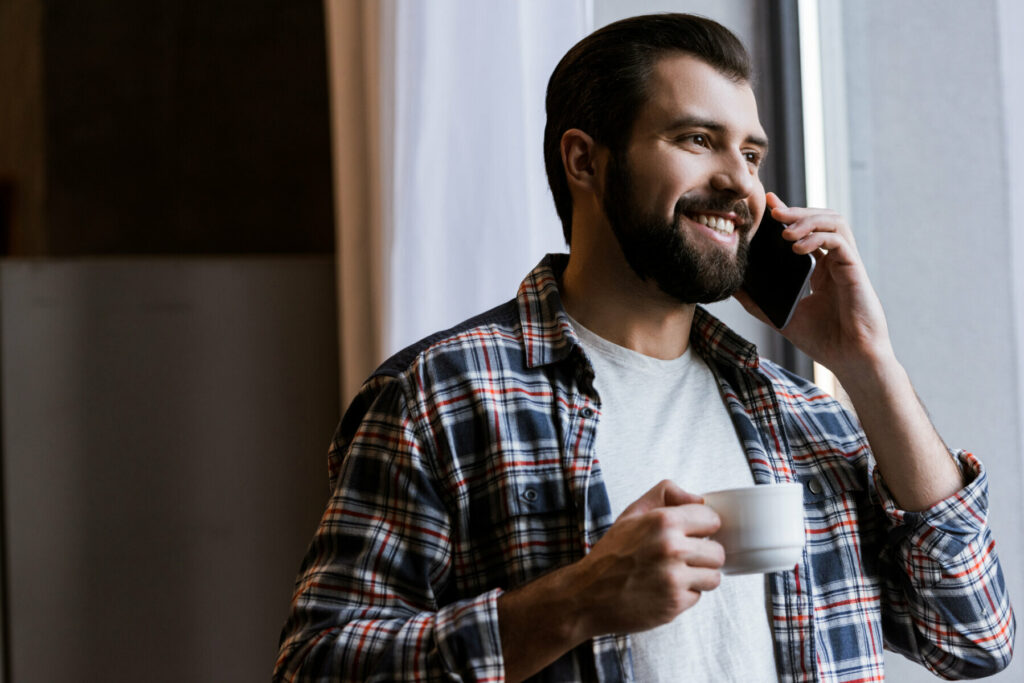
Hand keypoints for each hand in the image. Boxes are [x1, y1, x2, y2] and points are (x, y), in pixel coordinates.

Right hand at [570, 479, 723, 635]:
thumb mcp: (632, 513)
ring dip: (699, 576)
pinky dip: (684, 595)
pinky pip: (698, 597)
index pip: (712, 520)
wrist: (587, 594)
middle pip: (718, 551)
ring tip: (675, 574)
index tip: (691, 534)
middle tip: (682, 557)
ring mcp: (674, 578)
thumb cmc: (611, 553)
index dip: (702, 527)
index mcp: (663, 521)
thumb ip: (666, 494)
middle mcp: (671, 548)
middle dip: (703, 554)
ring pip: (714, 576)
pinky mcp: (674, 604)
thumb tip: (700, 500)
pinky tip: (664, 589)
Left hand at [735, 192, 895, 379]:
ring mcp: (846, 264)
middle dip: (797, 211)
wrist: (851, 359)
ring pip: (834, 222)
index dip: (790, 214)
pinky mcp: (855, 270)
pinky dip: (818, 238)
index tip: (769, 203)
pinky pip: (840, 242)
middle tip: (773, 210)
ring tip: (784, 230)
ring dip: (808, 219)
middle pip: (821, 219)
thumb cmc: (824, 340)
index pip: (806, 231)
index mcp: (819, 269)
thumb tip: (732, 289)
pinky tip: (798, 248)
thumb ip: (759, 303)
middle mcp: (834, 261)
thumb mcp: (782, 317)